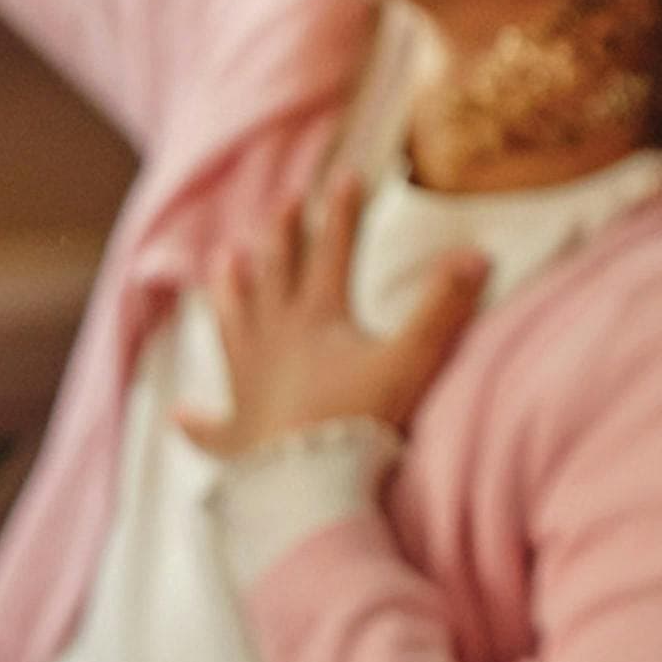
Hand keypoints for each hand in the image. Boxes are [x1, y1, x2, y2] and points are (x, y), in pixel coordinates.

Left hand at [179, 175, 489, 460]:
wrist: (307, 486)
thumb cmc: (357, 422)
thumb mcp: (408, 359)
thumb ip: (442, 307)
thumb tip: (478, 253)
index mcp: (315, 320)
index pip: (331, 253)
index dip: (341, 213)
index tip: (347, 175)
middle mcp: (272, 341)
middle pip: (274, 277)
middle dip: (280, 236)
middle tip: (283, 203)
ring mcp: (247, 386)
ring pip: (233, 327)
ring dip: (229, 293)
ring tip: (223, 262)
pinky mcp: (237, 438)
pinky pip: (212, 428)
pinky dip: (197, 422)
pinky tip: (183, 415)